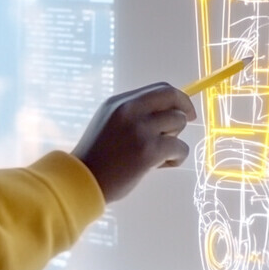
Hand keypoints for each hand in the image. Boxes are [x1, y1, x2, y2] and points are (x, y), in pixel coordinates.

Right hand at [71, 82, 195, 202]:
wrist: (83, 180)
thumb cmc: (98, 156)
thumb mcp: (109, 122)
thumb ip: (133, 114)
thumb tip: (167, 113)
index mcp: (120, 102)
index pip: (160, 88)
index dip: (178, 98)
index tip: (184, 110)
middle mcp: (130, 109)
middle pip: (172, 97)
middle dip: (185, 110)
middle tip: (184, 126)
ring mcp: (139, 129)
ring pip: (179, 122)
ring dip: (175, 139)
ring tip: (160, 154)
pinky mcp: (148, 150)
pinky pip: (179, 148)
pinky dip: (176, 158)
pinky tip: (160, 166)